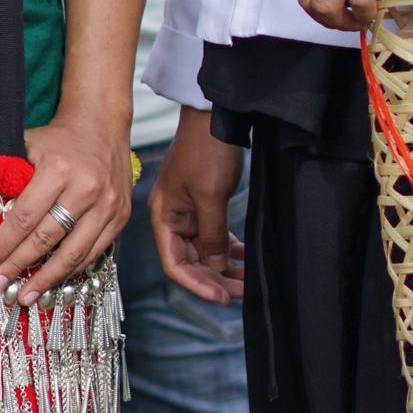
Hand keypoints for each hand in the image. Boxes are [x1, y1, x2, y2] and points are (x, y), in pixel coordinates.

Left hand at [0, 101, 133, 304]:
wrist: (101, 124)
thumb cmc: (58, 138)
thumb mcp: (27, 146)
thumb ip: (6, 177)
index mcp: (59, 169)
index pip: (25, 217)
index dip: (3, 244)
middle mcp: (86, 189)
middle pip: (46, 239)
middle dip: (18, 266)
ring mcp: (108, 205)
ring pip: (74, 253)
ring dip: (47, 279)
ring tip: (25, 296)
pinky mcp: (121, 216)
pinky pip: (94, 252)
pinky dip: (73, 270)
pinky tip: (53, 280)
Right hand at [150, 110, 245, 303]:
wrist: (215, 115)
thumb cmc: (206, 150)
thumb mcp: (211, 196)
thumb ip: (212, 235)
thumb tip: (214, 268)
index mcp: (164, 216)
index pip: (174, 263)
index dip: (196, 284)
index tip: (221, 297)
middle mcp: (173, 218)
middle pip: (191, 261)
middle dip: (215, 279)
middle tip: (242, 294)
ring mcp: (189, 212)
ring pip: (206, 251)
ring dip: (225, 267)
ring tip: (249, 283)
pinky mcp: (205, 204)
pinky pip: (215, 236)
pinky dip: (230, 249)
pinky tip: (246, 259)